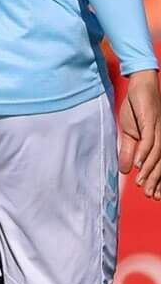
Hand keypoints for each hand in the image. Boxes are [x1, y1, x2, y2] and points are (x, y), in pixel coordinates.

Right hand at [118, 70, 160, 198]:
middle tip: (150, 196)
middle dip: (155, 181)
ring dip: (150, 172)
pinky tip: (138, 164)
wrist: (140, 86)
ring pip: (157, 156)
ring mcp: (159, 130)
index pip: (160, 165)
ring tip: (141, 184)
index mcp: (158, 142)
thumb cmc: (137, 108)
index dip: (157, 181)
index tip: (153, 196)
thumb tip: (126, 170)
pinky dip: (144, 154)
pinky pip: (150, 141)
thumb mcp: (128, 133)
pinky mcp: (153, 121)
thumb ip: (128, 151)